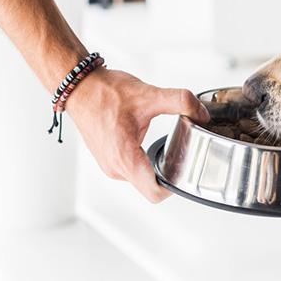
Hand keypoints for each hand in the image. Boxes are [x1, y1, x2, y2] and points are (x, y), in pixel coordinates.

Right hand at [64, 67, 210, 202]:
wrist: (80, 87)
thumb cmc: (104, 92)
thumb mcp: (148, 94)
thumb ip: (180, 101)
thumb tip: (201, 113)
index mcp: (124, 157)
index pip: (154, 193)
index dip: (174, 187)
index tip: (184, 172)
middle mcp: (115, 167)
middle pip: (150, 186)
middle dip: (166, 172)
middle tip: (178, 152)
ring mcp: (109, 166)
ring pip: (140, 177)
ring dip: (151, 164)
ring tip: (159, 144)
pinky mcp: (107, 160)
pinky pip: (130, 168)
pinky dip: (140, 159)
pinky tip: (143, 141)